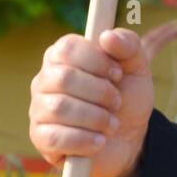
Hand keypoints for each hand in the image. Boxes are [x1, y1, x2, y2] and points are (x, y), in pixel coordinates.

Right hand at [28, 28, 153, 176]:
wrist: (129, 137)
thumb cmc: (128, 95)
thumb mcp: (137, 66)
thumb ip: (128, 44)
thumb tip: (107, 36)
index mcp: (63, 55)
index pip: (66, 48)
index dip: (96, 61)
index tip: (118, 74)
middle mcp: (45, 79)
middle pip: (64, 78)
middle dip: (100, 92)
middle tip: (117, 102)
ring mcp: (39, 109)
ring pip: (60, 108)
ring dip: (96, 117)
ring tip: (112, 124)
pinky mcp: (40, 138)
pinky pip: (55, 137)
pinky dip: (85, 140)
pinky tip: (99, 141)